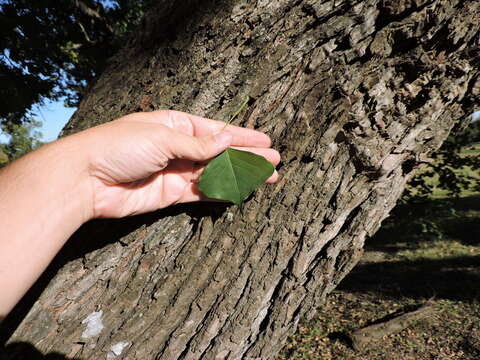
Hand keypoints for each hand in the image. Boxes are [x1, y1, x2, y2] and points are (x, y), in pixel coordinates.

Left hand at [80, 110, 280, 217]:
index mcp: (176, 125)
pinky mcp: (172, 194)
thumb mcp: (163, 137)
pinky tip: (242, 191)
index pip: (217, 130)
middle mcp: (179, 148)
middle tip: (275, 164)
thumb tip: (229, 139)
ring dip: (241, 176)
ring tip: (267, 178)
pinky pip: (203, 192)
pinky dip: (222, 192)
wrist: (86, 180)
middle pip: (221, 153)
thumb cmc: (119, 146)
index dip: (243, 137)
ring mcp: (177, 172)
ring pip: (216, 173)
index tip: (266, 142)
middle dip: (248, 158)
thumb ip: (199, 144)